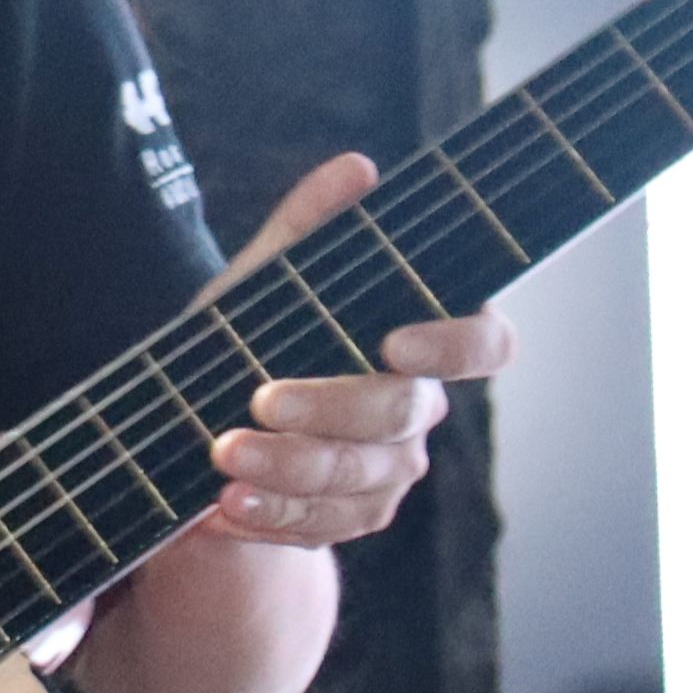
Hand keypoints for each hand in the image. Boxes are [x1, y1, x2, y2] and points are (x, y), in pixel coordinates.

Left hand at [186, 151, 510, 547]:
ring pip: (360, 476)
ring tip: (223, 453)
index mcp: (421, 336)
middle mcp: (420, 407)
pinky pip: (326, 524)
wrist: (206, 424)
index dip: (455, 346)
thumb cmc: (255, 335)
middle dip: (329, 408)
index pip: (485, 342)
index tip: (392, 342)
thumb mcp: (267, 281)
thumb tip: (358, 168)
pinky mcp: (354, 516)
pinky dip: (273, 514)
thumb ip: (310, 228)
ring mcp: (391, 468)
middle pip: (401, 413)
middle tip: (261, 398)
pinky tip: (225, 504)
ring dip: (289, 466)